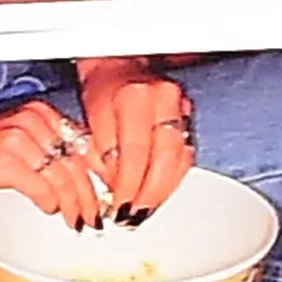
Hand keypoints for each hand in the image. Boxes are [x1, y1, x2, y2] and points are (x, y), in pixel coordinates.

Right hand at [0, 102, 116, 227]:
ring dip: (75, 205)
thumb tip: (79, 178)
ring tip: (79, 221)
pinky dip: (50, 204)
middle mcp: (32, 120)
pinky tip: (51, 212)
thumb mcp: (13, 145)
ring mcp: (19, 139)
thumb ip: (45, 152)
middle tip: (97, 215)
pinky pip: (42, 188)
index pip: (84, 141)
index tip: (109, 191)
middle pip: (77, 161)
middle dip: (92, 193)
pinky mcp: (6, 161)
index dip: (101, 171)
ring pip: (64, 177)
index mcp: (38, 112)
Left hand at [67, 59, 195, 213]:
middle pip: (164, 158)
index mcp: (134, 98)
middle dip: (149, 193)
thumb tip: (111, 190)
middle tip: (134, 216)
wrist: (123, 65)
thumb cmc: (102, 92)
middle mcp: (164, 99)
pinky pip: (187, 153)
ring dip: (163, 190)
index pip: (134, 152)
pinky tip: (160, 193)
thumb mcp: (91, 121)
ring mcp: (182, 106)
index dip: (127, 184)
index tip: (118, 206)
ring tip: (145, 211)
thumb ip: (103, 154)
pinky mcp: (190, 115)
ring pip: (180, 158)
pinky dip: (173, 177)